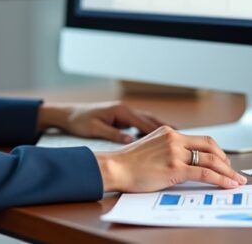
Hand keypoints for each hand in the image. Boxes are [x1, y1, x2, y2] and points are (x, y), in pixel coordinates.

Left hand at [37, 101, 166, 142]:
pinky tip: (157, 135)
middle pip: (149, 119)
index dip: (159, 130)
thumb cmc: (80, 122)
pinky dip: (150, 127)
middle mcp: (125, 109)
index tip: (173, 137)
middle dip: (165, 127)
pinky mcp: (121, 116)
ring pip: (147, 119)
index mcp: (120, 111)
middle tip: (182, 135)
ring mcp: (124, 112)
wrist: (69, 114)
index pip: (143, 122)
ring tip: (176, 134)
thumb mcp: (95, 129)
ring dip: (160, 126)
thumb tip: (131, 141)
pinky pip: (140, 122)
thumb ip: (114, 135)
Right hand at [94, 126, 246, 191]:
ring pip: (211, 160)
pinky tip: (228, 184)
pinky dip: (220, 179)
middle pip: (210, 147)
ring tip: (237, 181)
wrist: (114, 167)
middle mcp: (174, 138)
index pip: (201, 139)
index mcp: (169, 132)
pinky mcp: (174, 168)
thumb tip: (183, 161)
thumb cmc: (128, 163)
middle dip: (226, 161)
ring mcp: (175, 152)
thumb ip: (167, 149)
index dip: (216, 151)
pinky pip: (204, 173)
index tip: (223, 161)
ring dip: (227, 172)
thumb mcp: (151, 147)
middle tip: (234, 172)